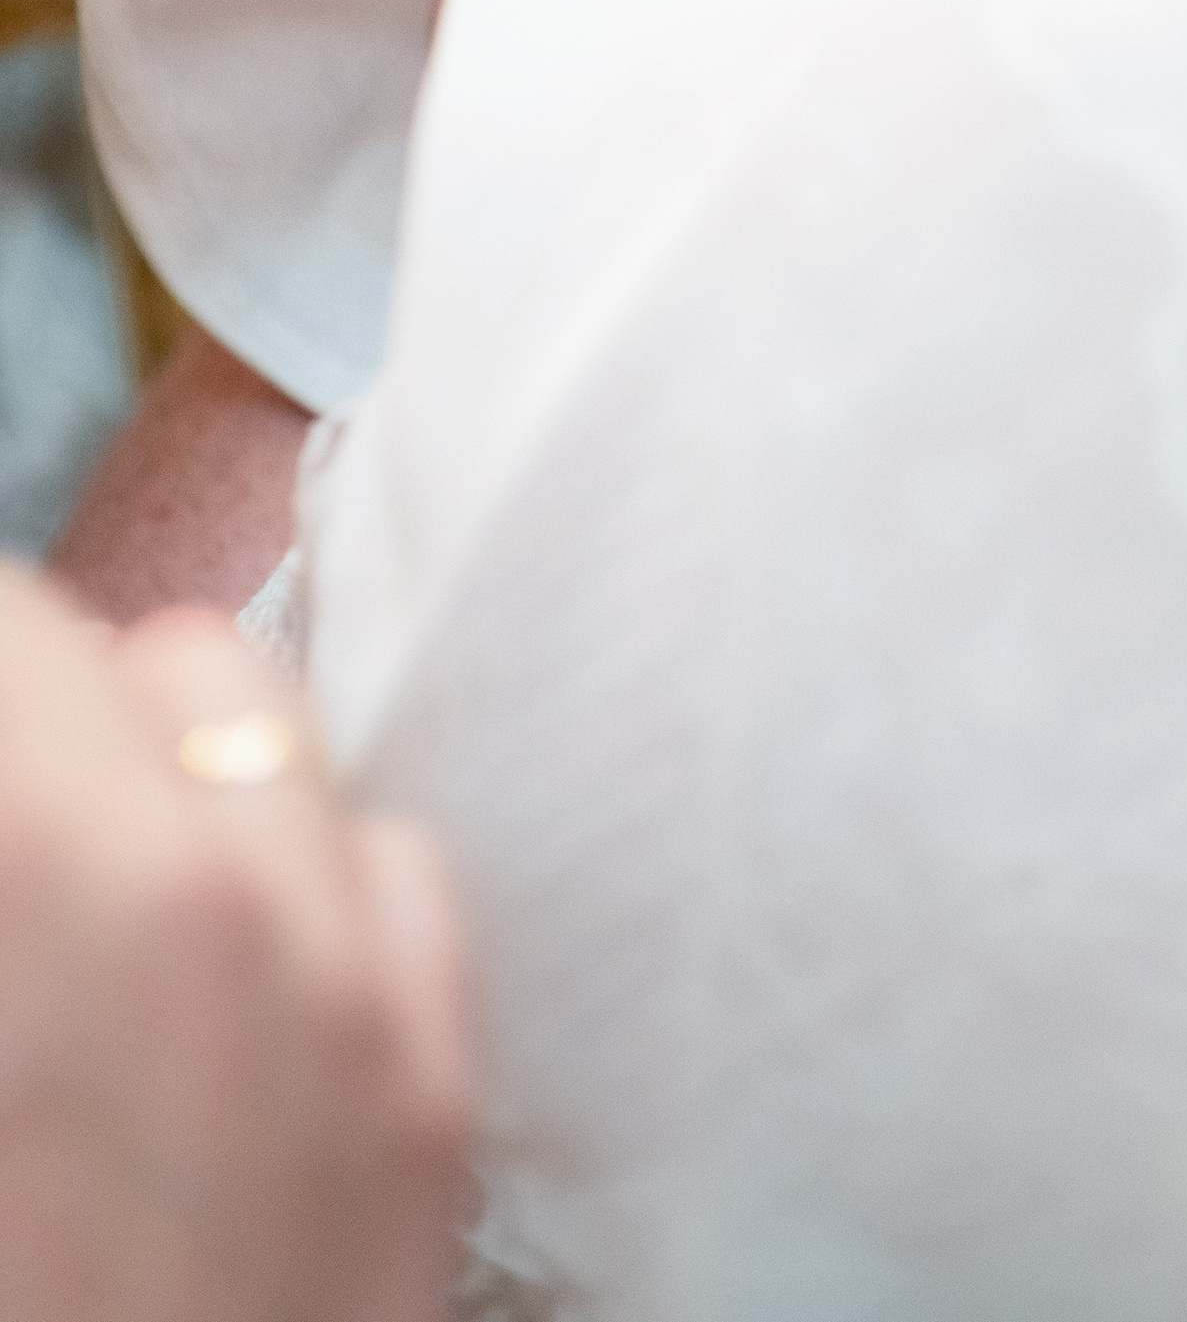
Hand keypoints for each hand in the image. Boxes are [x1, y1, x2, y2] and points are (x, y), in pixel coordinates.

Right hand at [0, 569, 473, 1320]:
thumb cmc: (34, 1267)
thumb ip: (0, 886)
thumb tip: (19, 803)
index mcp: (43, 892)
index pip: (6, 635)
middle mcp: (201, 900)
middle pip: (126, 652)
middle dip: (39, 727)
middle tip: (13, 839)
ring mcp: (345, 980)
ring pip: (262, 724)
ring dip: (172, 780)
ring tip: (97, 906)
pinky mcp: (437, 1078)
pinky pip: (387, 861)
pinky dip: (308, 886)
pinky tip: (227, 993)